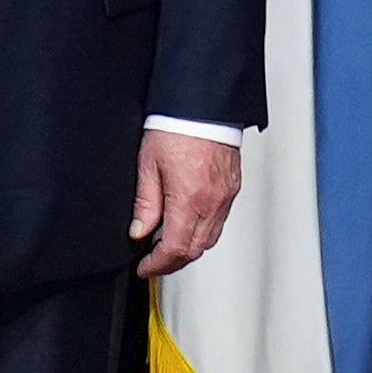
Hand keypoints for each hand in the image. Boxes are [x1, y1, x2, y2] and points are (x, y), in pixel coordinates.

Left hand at [130, 129, 241, 277]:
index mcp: (189, 198)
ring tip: (167, 244)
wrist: (203, 104)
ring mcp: (225, 196)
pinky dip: (203, 231)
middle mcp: (212, 202)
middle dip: (172, 262)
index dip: (157, 265)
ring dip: (188, 248)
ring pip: (209, 239)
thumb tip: (139, 232)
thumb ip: (145, 203)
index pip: (175, 249)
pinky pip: (219, 221)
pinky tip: (188, 223)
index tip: (145, 268)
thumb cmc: (176, 125)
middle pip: (194, 250)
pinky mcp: (232, 188)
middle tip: (153, 261)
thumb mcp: (148, 164)